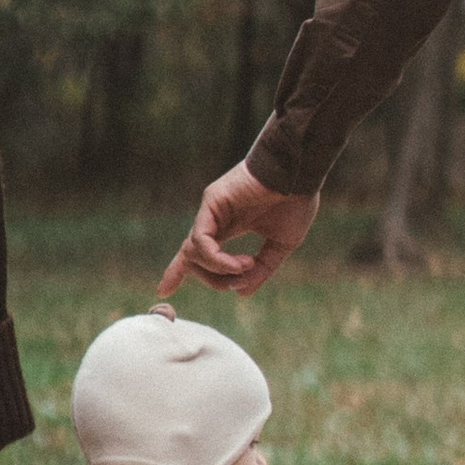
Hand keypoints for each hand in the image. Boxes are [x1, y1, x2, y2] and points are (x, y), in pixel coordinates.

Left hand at [161, 164, 320, 299]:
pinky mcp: (212, 202)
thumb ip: (261, 269)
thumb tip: (241, 292)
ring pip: (194, 253)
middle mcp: (215, 218)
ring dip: (219, 271)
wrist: (301, 173)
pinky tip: (239, 264)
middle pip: (190, 257)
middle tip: (236, 283)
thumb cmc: (295, 200)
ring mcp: (211, 210)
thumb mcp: (280, 244)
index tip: (163, 291)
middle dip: (211, 279)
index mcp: (229, 226)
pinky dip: (217, 259)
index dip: (178, 271)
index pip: (197, 252)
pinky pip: (201, 241)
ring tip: (246, 267)